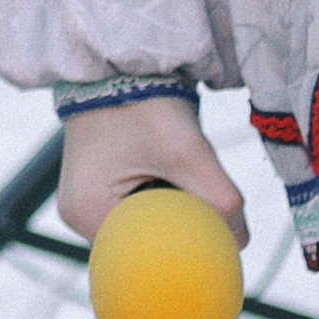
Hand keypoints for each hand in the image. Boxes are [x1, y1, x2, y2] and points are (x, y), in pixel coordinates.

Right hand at [53, 96, 252, 245]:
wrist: (121, 60)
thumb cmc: (146, 103)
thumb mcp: (188, 152)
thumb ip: (220, 199)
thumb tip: (241, 240)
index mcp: (86, 215)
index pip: (142, 258)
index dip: (180, 254)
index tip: (209, 245)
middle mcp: (77, 215)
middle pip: (142, 244)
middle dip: (178, 230)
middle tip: (205, 209)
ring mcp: (84, 201)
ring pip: (141, 227)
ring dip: (170, 213)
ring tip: (186, 184)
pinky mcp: (96, 187)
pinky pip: (134, 210)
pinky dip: (159, 201)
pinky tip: (172, 179)